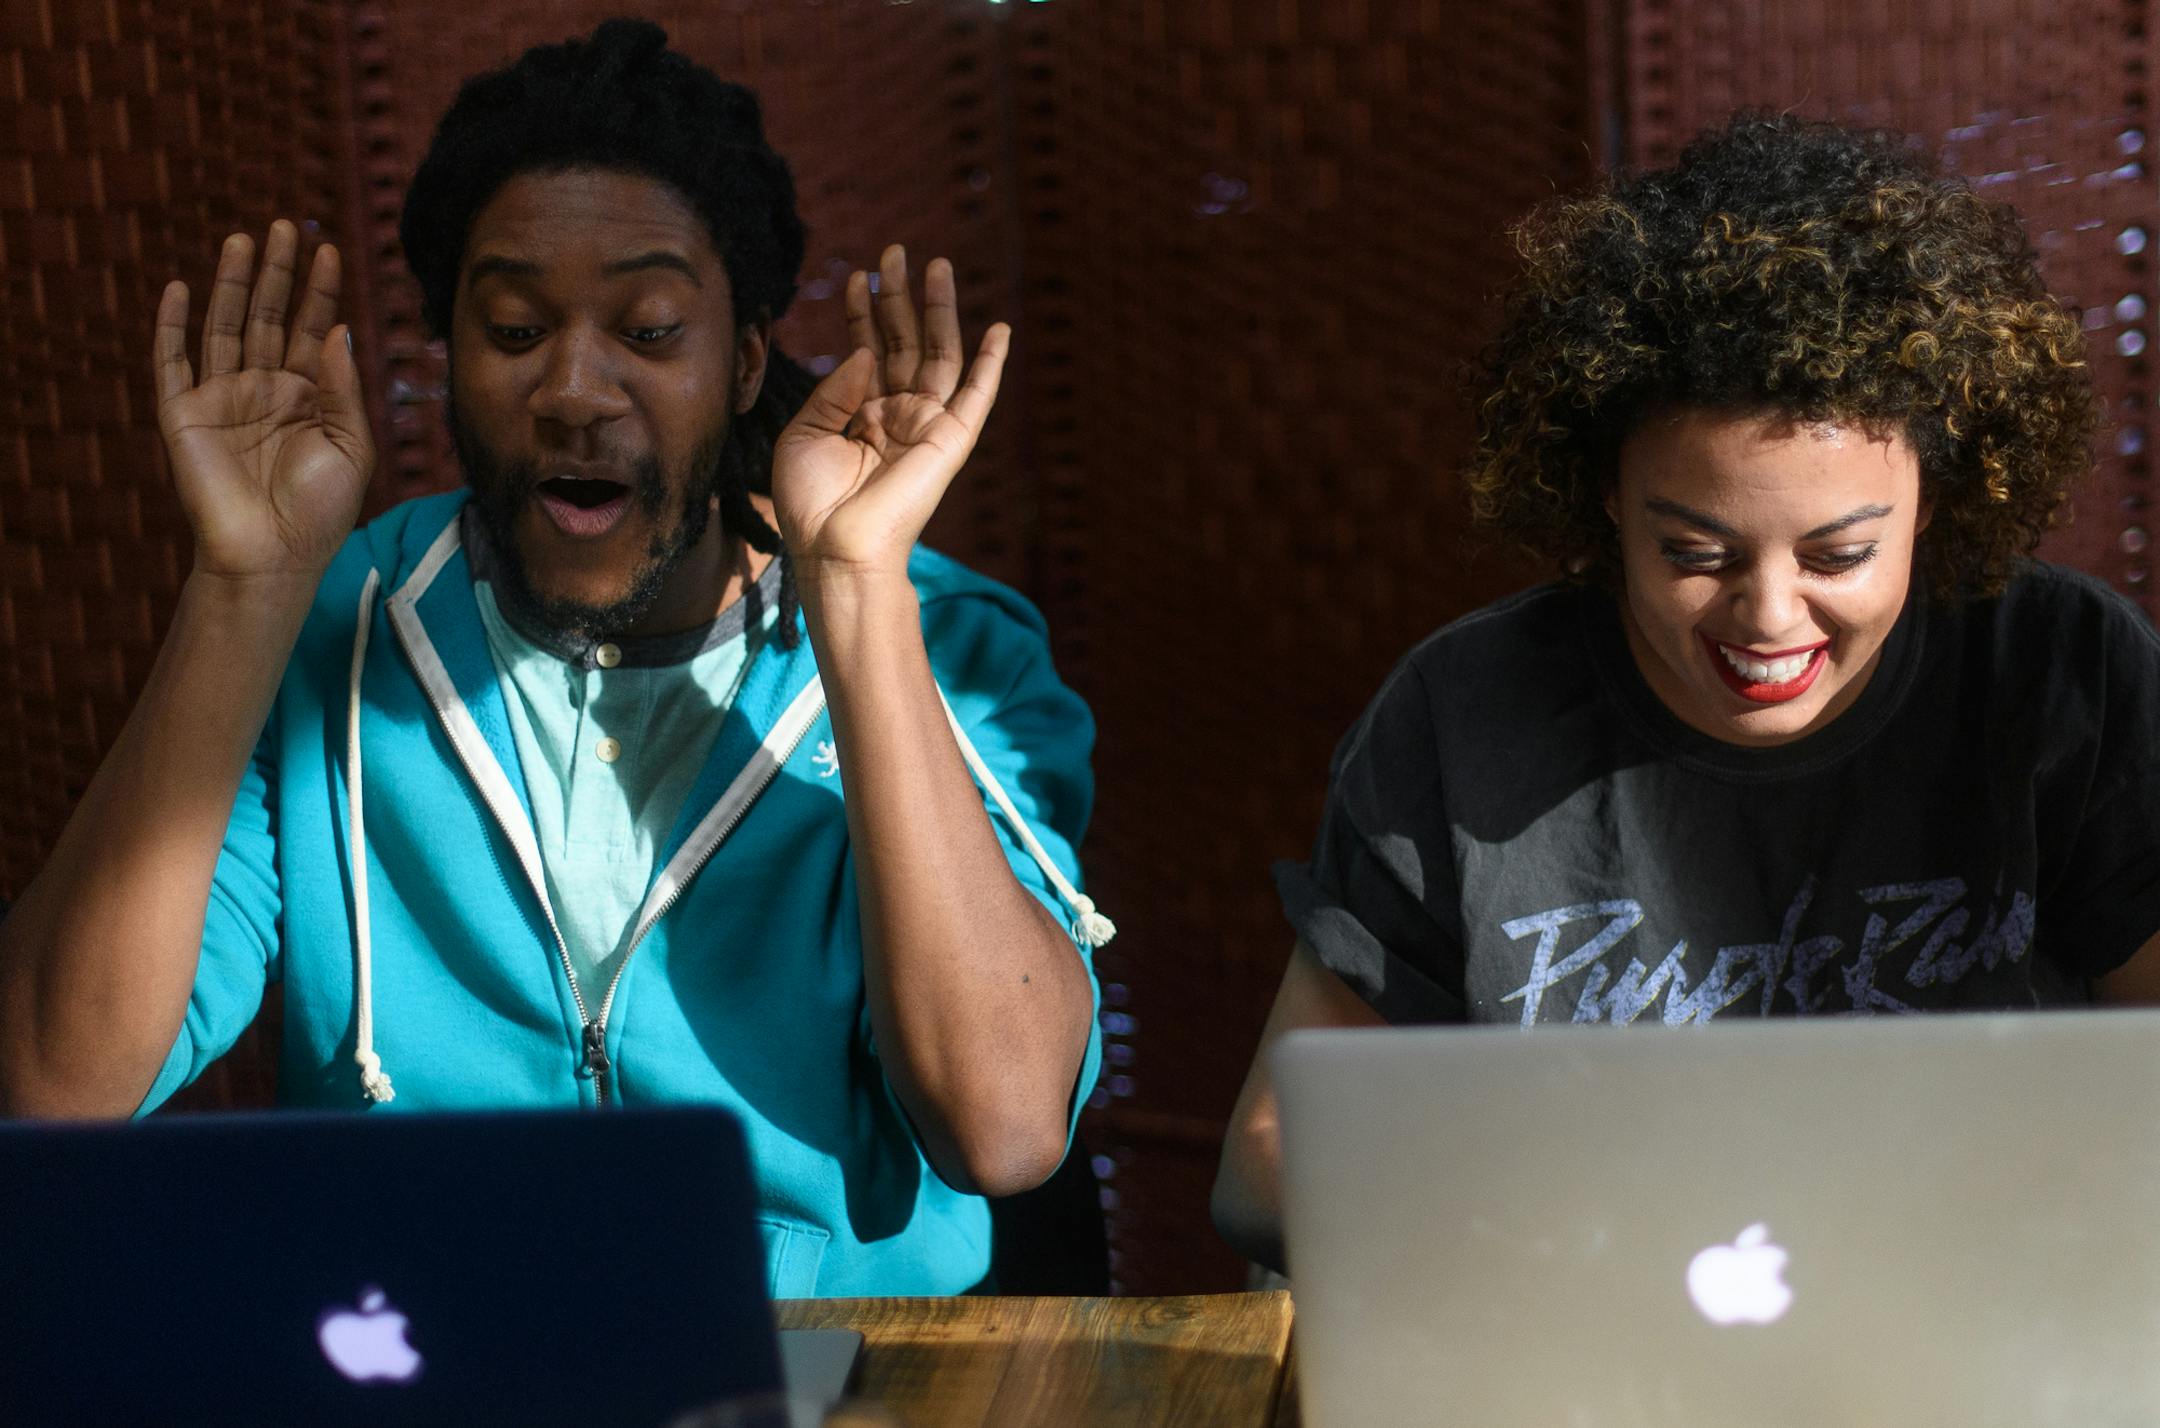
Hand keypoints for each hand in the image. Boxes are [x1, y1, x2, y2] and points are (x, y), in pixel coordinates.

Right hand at [154, 221, 374, 584]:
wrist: (273, 554)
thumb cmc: (320, 510)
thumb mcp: (350, 446)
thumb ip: (343, 388)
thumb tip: (338, 329)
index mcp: (309, 396)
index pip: (315, 329)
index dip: (321, 290)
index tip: (330, 250)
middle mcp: (265, 389)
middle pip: (270, 316)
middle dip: (278, 272)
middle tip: (284, 225)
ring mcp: (223, 398)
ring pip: (225, 326)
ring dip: (232, 284)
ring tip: (243, 239)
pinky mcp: (185, 414)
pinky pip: (172, 361)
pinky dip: (171, 325)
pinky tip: (179, 288)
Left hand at [771, 246, 1008, 583]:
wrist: (837, 550)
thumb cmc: (812, 504)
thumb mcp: (804, 434)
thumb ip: (834, 389)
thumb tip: (863, 351)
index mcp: (861, 413)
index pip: (866, 349)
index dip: (863, 312)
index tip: (859, 275)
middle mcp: (896, 414)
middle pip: (903, 342)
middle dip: (899, 296)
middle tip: (895, 251)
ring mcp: (926, 425)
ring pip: (938, 354)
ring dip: (938, 309)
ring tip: (935, 264)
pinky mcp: (950, 441)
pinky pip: (977, 397)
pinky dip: (991, 364)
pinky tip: (999, 330)